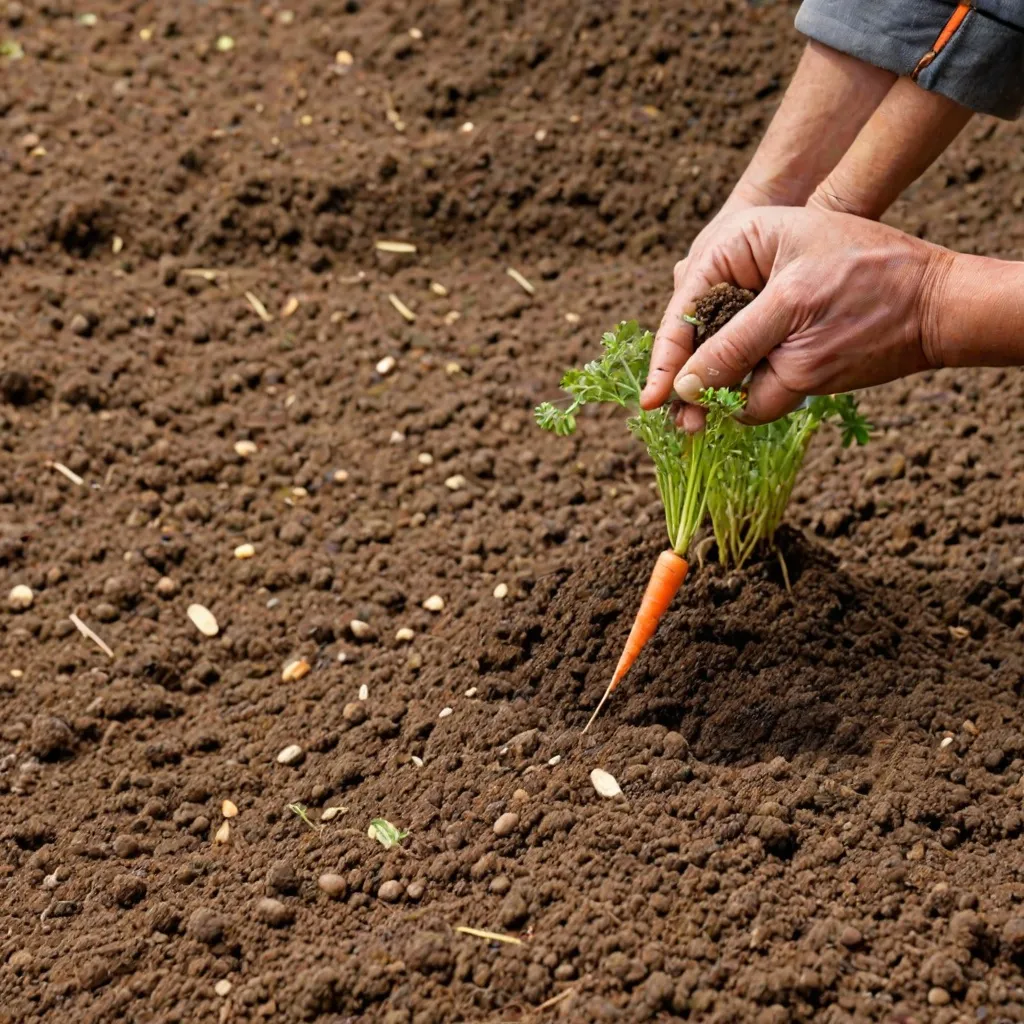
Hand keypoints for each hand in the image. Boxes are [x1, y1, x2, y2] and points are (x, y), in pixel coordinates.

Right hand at [640, 207, 952, 423]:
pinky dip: (742, 392)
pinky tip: (731, 410)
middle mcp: (744, 275)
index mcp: (740, 245)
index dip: (666, 355)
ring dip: (711, 392)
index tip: (652, 400)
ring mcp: (763, 308)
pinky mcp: (782, 338)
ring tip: (699, 427)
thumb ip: (734, 348)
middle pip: (695, 333)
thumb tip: (685, 388)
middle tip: (682, 425)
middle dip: (687, 379)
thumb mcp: (794, 311)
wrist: (939, 308)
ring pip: (719, 357)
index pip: (685, 304)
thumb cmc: (871, 290)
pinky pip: (749, 372)